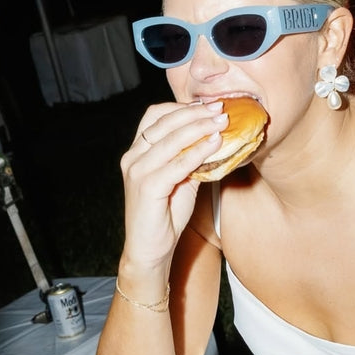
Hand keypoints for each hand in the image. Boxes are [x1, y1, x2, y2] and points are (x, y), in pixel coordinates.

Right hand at [119, 100, 227, 268]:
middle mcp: (133, 157)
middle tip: (220, 108)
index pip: (155, 115)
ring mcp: (137, 171)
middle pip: (164, 123)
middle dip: (195, 113)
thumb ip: (191, 158)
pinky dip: (198, 151)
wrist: (150, 249)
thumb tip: (215, 137)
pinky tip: (215, 144)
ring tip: (222, 122)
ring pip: (171, 140)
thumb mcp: (181, 179)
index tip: (208, 104)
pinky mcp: (147, 187)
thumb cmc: (165, 215)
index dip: (182, 107)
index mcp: (137, 151)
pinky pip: (177, 163)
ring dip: (200, 128)